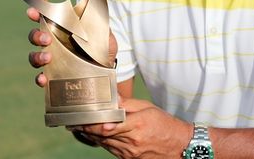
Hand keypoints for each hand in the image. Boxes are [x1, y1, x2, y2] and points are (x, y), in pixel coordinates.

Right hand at [26, 7, 118, 86]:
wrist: (108, 75)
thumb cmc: (103, 52)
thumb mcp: (106, 37)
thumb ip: (100, 26)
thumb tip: (96, 16)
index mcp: (64, 30)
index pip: (47, 19)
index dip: (36, 14)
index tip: (31, 12)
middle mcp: (55, 44)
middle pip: (35, 37)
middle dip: (36, 36)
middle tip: (47, 39)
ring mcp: (53, 61)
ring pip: (34, 57)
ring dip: (37, 56)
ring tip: (48, 58)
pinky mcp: (54, 77)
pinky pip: (41, 78)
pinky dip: (39, 78)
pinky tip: (43, 78)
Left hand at [71, 97, 192, 158]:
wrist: (179, 146)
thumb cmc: (165, 124)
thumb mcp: (148, 108)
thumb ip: (128, 105)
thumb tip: (112, 100)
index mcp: (137, 125)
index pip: (107, 126)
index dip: (91, 124)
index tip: (80, 119)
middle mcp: (132, 141)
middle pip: (102, 136)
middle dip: (87, 129)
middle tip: (74, 122)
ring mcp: (130, 153)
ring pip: (104, 144)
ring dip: (92, 136)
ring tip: (81, 127)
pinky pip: (111, 150)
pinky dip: (103, 142)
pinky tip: (97, 136)